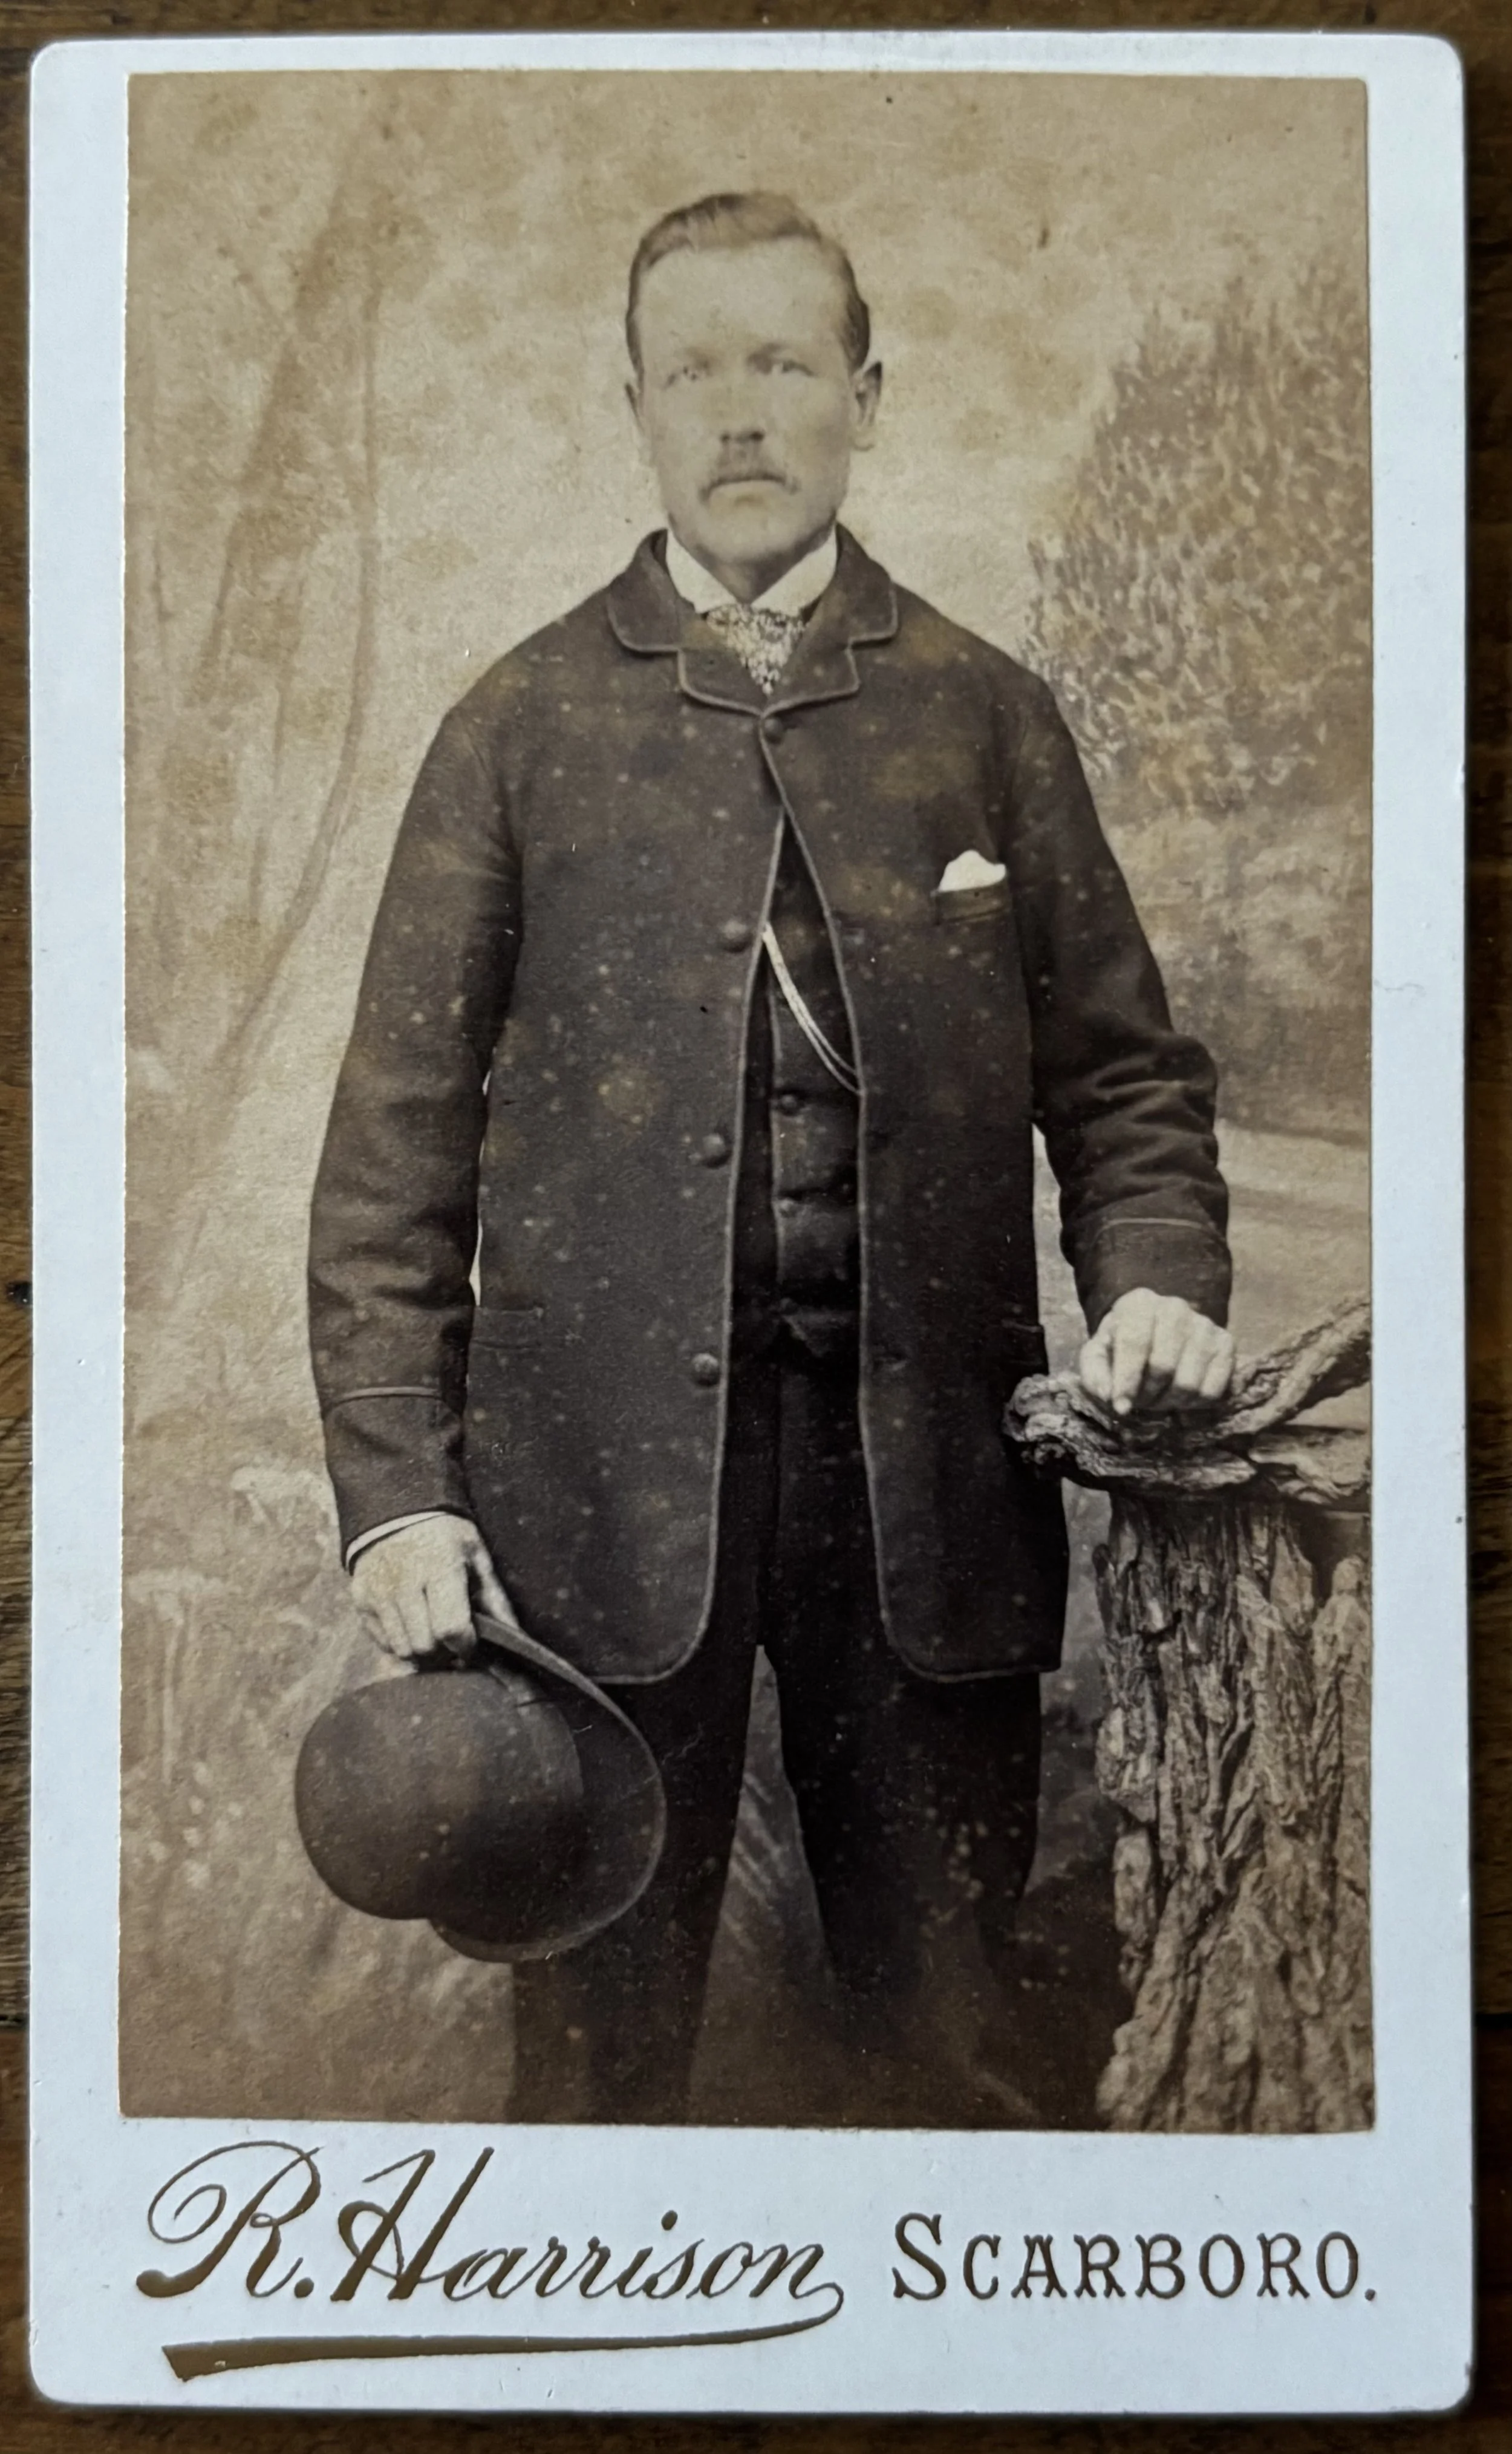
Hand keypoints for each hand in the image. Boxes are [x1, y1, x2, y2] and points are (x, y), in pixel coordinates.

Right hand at [349, 1516, 514, 1663]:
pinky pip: (382, 1642)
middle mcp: (404, 1581)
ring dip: (422, 1652)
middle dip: (445, 1652)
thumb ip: (495, 1599)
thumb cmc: (446, 1535)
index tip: (471, 1644)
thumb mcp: (476, 1556)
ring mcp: (378, 1592)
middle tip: (453, 1641)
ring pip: (403, 1650)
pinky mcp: (360, 1599)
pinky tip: (412, 1625)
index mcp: (439, 1567)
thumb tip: (516, 1637)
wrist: (396, 1510)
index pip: (450, 1628)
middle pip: (425, 1646)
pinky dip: (400, 1643)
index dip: (466, 1645)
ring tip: (433, 1634)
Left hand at [1077, 1289, 1234, 1419]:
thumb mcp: (1098, 1356)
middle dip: (1147, 1395)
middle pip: (1163, 1367)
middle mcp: (1175, 1308)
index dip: (1126, 1380)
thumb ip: (1095, 1375)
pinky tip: (1181, 1395)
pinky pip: (1212, 1391)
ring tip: (1159, 1397)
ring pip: (1189, 1383)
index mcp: (1139, 1303)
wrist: (1156, 1331)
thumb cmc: (1122, 1345)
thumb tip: (1110, 1397)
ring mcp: (1205, 1325)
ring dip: (1169, 1403)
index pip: (1134, 1343)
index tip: (1121, 1406)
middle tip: (1140, 1401)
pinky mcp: (1226, 1344)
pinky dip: (1193, 1404)